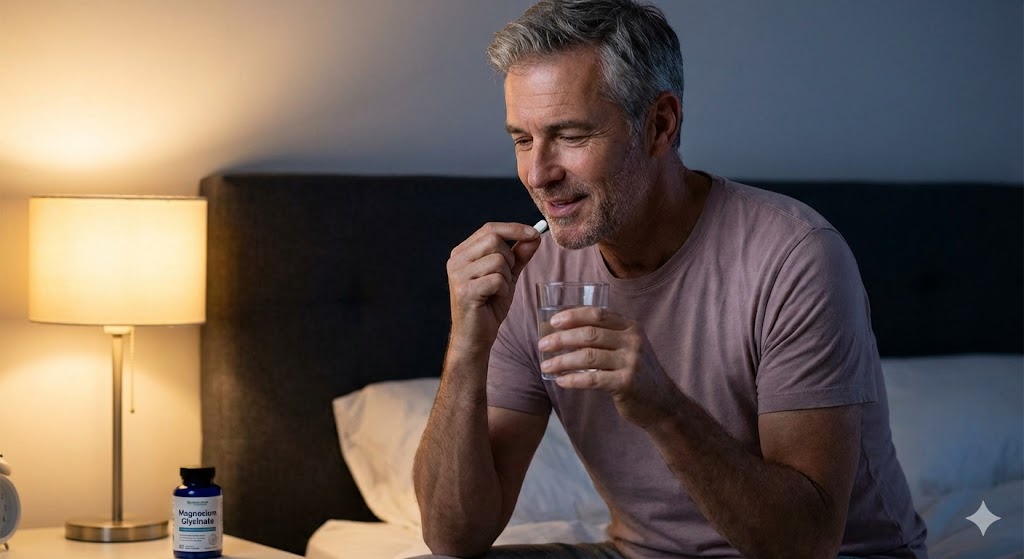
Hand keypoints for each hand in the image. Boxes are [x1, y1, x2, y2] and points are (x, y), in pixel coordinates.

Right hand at [447, 222, 540, 354]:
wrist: (475, 337)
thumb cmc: (489, 307)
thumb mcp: (507, 276)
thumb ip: (519, 256)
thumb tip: (534, 236)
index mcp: (462, 253)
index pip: (489, 228)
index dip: (514, 228)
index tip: (535, 233)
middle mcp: (456, 260)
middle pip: (494, 240)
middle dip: (510, 258)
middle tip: (506, 278)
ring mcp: (458, 275)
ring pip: (498, 260)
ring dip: (506, 278)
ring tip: (497, 292)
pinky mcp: (465, 291)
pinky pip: (497, 279)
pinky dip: (503, 290)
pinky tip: (494, 300)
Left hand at [538, 307, 681, 428]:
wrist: (663, 402)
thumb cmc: (637, 372)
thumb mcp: (629, 347)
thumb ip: (607, 336)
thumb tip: (565, 331)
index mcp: (631, 327)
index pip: (598, 314)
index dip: (573, 316)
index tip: (553, 322)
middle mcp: (633, 341)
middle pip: (589, 334)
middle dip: (561, 339)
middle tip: (543, 344)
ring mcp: (631, 362)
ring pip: (588, 357)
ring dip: (562, 361)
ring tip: (546, 366)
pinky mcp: (627, 384)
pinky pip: (593, 380)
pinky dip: (573, 380)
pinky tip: (560, 381)